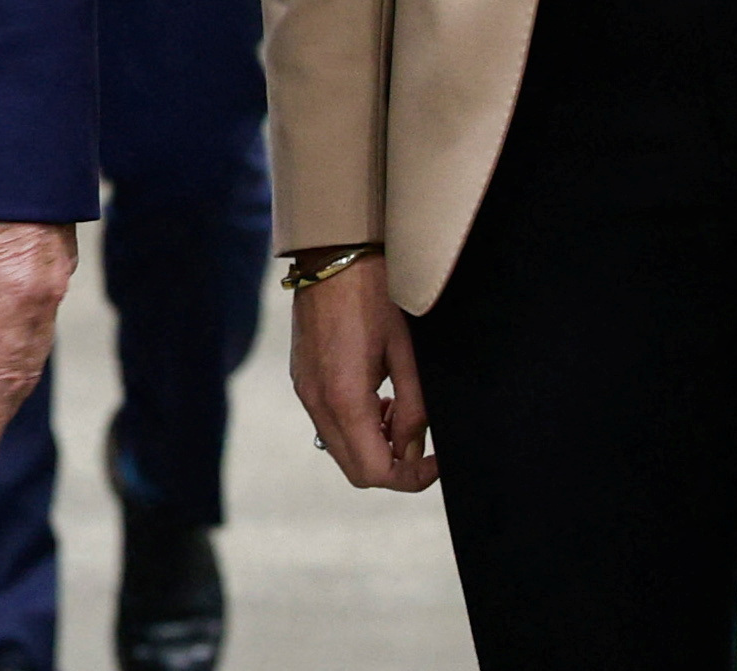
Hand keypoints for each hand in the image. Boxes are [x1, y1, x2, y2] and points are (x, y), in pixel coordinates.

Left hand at [0, 217, 76, 465]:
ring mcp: (56, 284)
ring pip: (32, 352)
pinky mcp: (57, 270)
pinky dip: (14, 351)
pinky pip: (38, 327)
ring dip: (4, 381)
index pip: (2, 377)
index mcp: (15, 295)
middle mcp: (43, 297)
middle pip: (22, 372)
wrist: (25, 142)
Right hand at [290, 252, 435, 489]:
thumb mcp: (406, 355)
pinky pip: (327, 424)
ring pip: (339, 450)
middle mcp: (317, 402)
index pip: (376, 472)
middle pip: (355, 470)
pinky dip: (355, 427)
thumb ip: (412, 410)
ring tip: (397, 413)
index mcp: (345, 399)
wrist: (332, 258)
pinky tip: (375, 398)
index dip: (411, 478)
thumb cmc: (373, 298)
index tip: (434, 461)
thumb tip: (413, 448)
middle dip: (392, 467)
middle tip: (419, 442)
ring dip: (372, 447)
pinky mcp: (302, 380)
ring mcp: (305, 392)